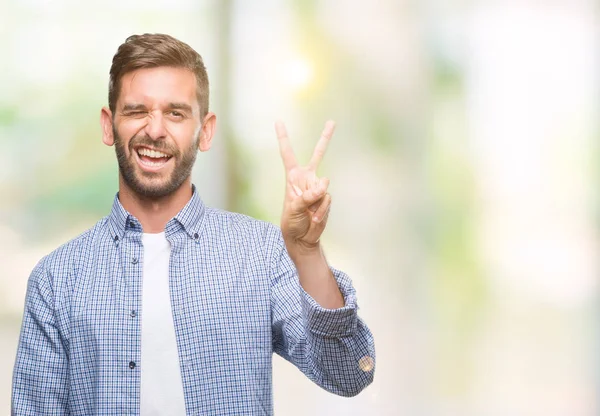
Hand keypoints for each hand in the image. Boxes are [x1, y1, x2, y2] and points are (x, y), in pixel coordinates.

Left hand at [275, 120, 334, 253]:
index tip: (278, 121)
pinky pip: (327, 200)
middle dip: (325, 138)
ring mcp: (318, 188)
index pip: (287, 154)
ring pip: (324, 187)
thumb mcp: (294, 208)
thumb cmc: (292, 222)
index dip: (283, 138)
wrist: (302, 237)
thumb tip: (325, 182)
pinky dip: (321, 210)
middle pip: (318, 155)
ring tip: (308, 214)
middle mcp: (306, 179)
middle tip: (332, 121)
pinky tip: (315, 217)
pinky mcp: (326, 198)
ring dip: (317, 204)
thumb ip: (309, 195)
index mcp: (292, 177)